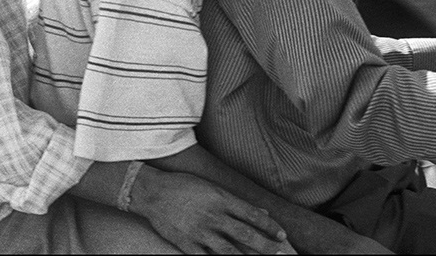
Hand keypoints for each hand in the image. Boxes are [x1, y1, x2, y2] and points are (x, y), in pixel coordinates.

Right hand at [129, 166, 294, 254]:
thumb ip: (236, 202)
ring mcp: (200, 232)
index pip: (252, 214)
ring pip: (230, 251)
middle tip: (282, 254)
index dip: (269, 226)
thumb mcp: (212, 187)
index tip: (282, 235)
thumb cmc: (184, 186)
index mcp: (221, 199)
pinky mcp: (187, 244)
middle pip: (246, 234)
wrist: (153, 192)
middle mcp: (214, 216)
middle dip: (266, 246)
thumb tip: (260, 211)